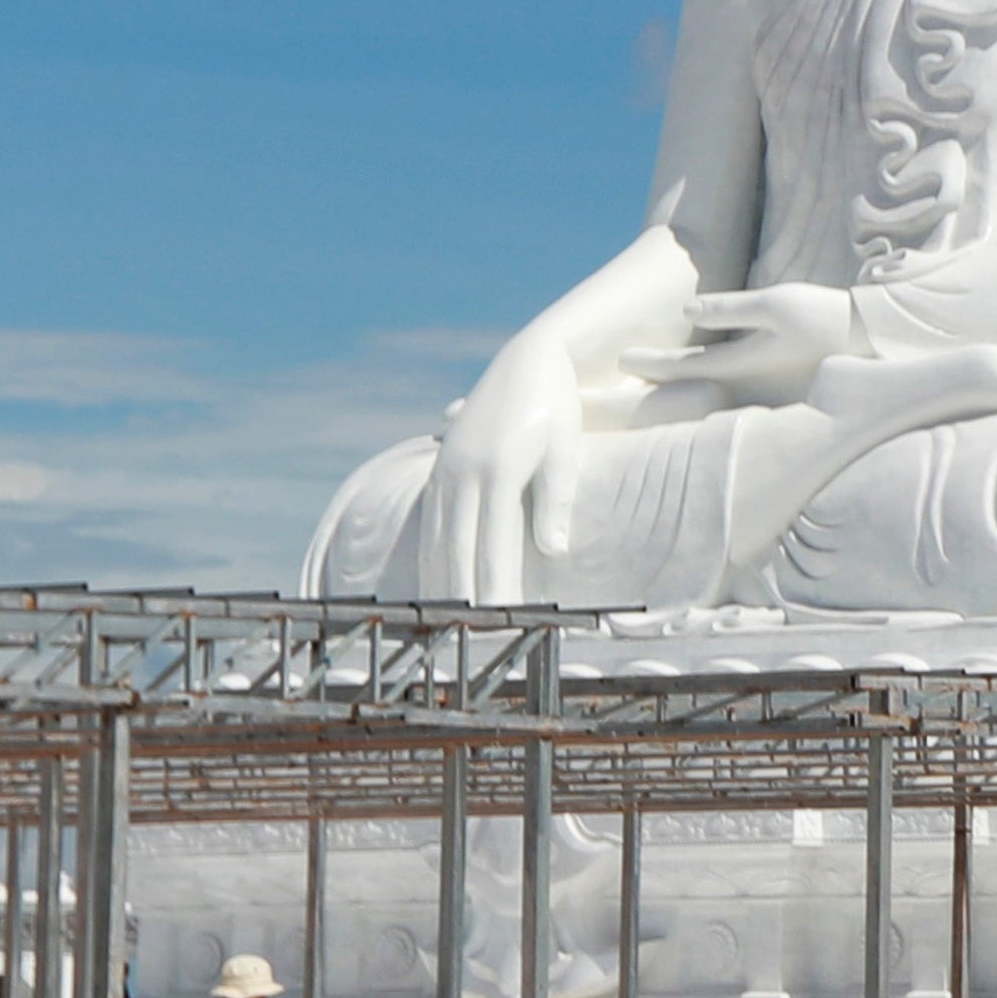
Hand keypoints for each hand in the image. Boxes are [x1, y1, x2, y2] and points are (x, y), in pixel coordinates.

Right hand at [401, 325, 590, 600]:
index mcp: (499, 472)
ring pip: (436, 537)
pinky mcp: (440, 466)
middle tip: (468, 637)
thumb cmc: (558, 410)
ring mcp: (446, 468)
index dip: (495, 588)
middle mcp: (463, 472)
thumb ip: (555, 502)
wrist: (531, 360)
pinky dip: (431, 555)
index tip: (501, 622)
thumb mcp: (566, 452)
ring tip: (447, 623)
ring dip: (441, 581)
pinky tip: (435, 582)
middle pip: (457, 549)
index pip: (494, 546)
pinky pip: (430, 520)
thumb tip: (551, 553)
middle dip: (462, 596)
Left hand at [633, 284, 857, 401]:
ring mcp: (759, 399)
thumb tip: (685, 313)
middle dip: (648, 395)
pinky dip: (700, 399)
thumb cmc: (827, 318)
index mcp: (743, 366)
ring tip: (640, 396)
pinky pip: (724, 401)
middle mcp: (746, 389)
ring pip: (702, 402)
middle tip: (613, 392)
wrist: (874, 346)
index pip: (682, 368)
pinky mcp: (773, 400)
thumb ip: (729, 309)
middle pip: (685, 396)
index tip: (619, 359)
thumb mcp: (778, 303)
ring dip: (671, 401)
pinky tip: (691, 397)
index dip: (648, 363)